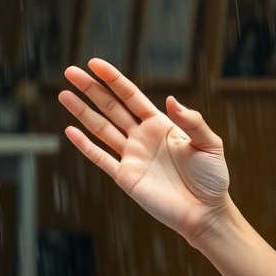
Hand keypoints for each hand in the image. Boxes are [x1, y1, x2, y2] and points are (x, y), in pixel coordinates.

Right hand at [59, 59, 231, 242]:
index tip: (94, 63)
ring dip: (82, 112)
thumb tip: (170, 100)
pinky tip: (70, 131)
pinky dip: (85, 146)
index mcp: (161, 124)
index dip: (113, 79)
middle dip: (91, 89)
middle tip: (71, 71)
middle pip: (111, 107)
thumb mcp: (209, 143)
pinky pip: (101, 159)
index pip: (131, 96)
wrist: (205, 212)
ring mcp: (132, 156)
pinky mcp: (125, 177)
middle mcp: (142, 137)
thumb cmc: (212, 177)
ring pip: (101, 128)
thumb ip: (192, 121)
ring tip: (63, 94)